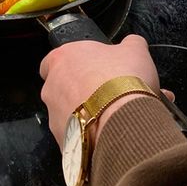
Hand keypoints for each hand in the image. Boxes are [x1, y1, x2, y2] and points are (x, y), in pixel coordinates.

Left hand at [39, 35, 162, 145]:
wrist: (122, 122)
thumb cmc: (123, 80)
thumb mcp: (135, 50)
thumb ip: (129, 44)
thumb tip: (132, 44)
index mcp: (62, 58)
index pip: (54, 59)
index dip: (74, 64)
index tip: (92, 69)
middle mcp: (51, 87)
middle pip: (60, 88)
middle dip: (79, 92)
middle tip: (104, 94)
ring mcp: (54, 116)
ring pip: (67, 114)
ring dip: (84, 115)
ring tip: (109, 117)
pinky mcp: (62, 141)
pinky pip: (75, 136)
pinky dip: (88, 136)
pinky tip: (108, 133)